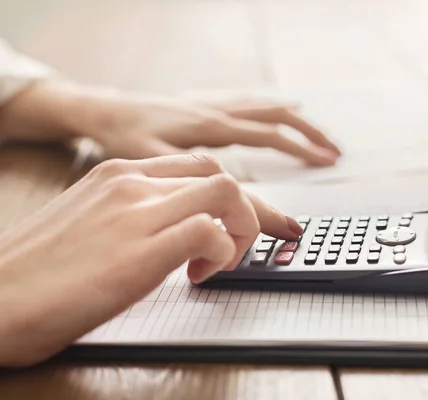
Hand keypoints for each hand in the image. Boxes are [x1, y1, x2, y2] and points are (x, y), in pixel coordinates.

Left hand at [0, 81, 341, 165]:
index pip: (267, 145)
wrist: (99, 109)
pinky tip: (279, 110)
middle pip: (275, 121)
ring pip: (265, 110)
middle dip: (308, 136)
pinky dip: (272, 110)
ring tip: (320, 136)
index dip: (297, 160)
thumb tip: (230, 199)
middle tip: (334, 153)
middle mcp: (217, 115)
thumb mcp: (150, 159)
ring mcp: (212, 109)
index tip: (319, 179)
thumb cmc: (122, 134)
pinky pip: (249, 105)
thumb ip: (190, 178)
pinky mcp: (205, 109)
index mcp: (210, 130)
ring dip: (296, 122)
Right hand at [0, 153, 302, 366]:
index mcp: (118, 174)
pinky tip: (200, 275)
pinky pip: (211, 231)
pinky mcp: (140, 251)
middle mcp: (131, 183)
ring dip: (241, 228)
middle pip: (221, 175)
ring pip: (227, 192)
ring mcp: (136, 212)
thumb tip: (182, 229)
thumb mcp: (91, 222)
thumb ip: (136, 214)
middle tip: (235, 248)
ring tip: (219, 261)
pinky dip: (223, 253)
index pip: (198, 167)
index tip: (241, 224)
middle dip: (246, 213)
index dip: (229, 198)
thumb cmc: (40, 272)